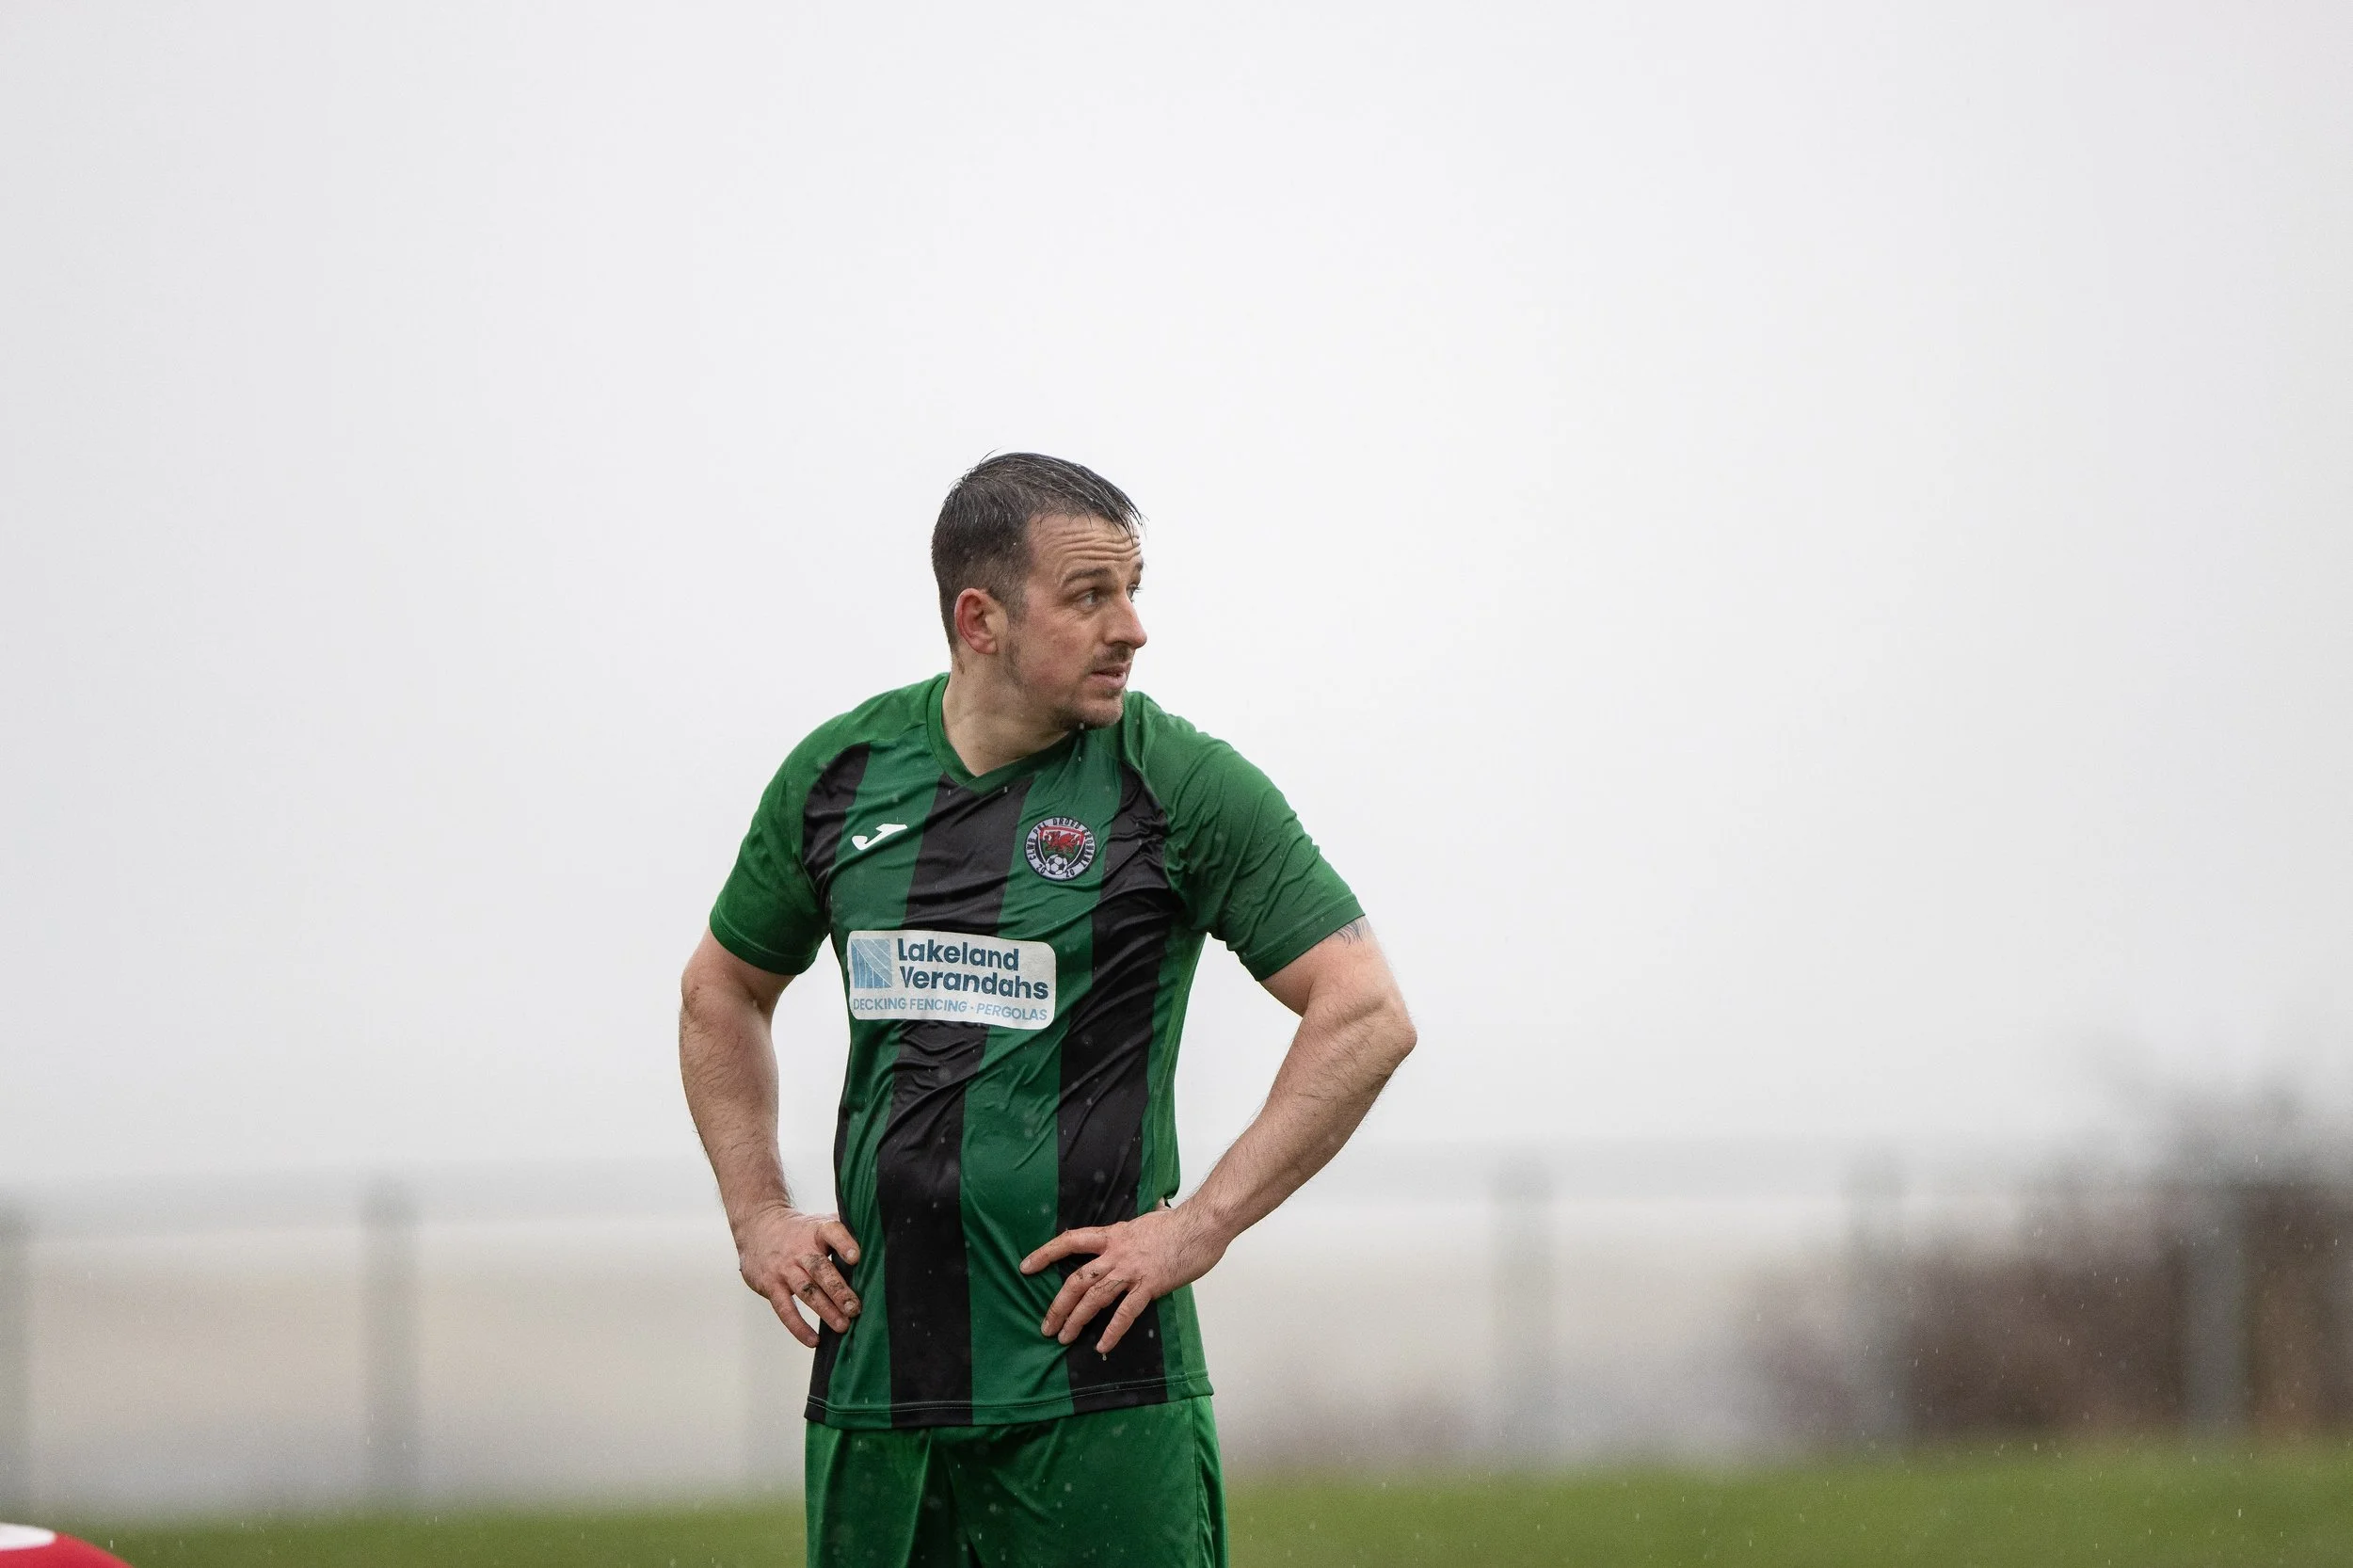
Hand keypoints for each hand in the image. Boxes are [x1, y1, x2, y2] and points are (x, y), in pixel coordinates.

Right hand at [737, 1202, 861, 1348]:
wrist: (757, 1227)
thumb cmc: (799, 1230)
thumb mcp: (819, 1222)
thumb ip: (844, 1231)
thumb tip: (878, 1240)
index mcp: (816, 1230)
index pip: (831, 1232)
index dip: (844, 1244)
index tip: (856, 1258)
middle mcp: (799, 1250)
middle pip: (820, 1269)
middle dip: (838, 1290)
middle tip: (855, 1308)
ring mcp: (784, 1269)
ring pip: (806, 1291)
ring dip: (825, 1310)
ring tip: (843, 1325)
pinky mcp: (771, 1286)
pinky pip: (785, 1309)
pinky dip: (798, 1327)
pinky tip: (814, 1340)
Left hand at [1020, 1205, 1227, 1353]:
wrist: (1203, 1224)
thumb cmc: (1180, 1223)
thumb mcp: (1149, 1219)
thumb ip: (1138, 1226)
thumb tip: (1149, 1212)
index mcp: (1113, 1235)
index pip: (1071, 1241)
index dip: (1045, 1253)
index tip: (1026, 1267)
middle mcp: (1116, 1252)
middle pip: (1077, 1279)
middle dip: (1058, 1305)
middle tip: (1046, 1326)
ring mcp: (1132, 1270)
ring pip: (1095, 1297)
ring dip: (1076, 1320)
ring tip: (1063, 1338)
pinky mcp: (1150, 1285)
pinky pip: (1126, 1312)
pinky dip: (1113, 1330)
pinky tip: (1102, 1345)